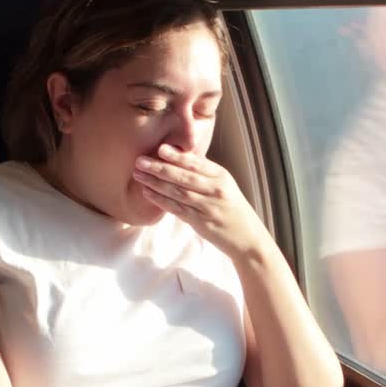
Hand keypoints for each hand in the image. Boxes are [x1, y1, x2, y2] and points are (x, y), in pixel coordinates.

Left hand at [133, 145, 270, 260]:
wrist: (247, 237)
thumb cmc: (232, 209)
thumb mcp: (224, 186)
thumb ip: (204, 174)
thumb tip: (180, 157)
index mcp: (221, 176)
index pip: (196, 163)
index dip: (177, 156)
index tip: (160, 148)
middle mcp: (216, 190)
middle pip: (184, 176)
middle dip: (160, 168)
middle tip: (140, 161)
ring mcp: (209, 207)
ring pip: (178, 192)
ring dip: (156, 183)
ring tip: (139, 175)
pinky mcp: (201, 222)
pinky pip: (177, 209)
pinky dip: (161, 200)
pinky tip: (148, 193)